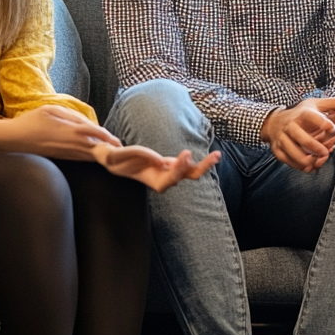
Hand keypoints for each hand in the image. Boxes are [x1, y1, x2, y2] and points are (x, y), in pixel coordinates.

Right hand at [0, 104, 120, 160]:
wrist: (14, 140)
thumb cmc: (32, 121)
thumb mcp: (53, 110)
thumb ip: (73, 116)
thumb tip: (89, 123)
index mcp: (71, 131)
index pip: (96, 134)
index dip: (108, 137)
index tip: (117, 140)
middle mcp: (72, 145)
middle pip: (97, 149)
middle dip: (110, 149)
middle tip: (122, 150)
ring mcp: (67, 154)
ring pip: (90, 156)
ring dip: (102, 155)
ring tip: (114, 153)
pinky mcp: (63, 158)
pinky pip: (82, 159)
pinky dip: (92, 157)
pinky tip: (96, 155)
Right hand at [93, 144, 220, 192]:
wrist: (117, 161)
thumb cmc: (119, 159)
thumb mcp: (125, 154)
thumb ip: (142, 155)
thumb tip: (161, 161)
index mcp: (153, 180)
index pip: (170, 180)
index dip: (178, 169)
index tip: (184, 153)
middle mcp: (165, 178)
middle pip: (185, 177)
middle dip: (199, 168)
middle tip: (212, 157)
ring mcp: (170, 171)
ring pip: (191, 171)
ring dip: (204, 165)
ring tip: (217, 155)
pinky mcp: (173, 164)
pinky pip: (188, 164)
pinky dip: (199, 160)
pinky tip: (212, 156)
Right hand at [259, 97, 334, 172]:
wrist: (274, 122)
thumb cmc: (302, 114)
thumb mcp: (318, 105)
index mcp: (302, 113)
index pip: (310, 115)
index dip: (321, 121)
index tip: (332, 127)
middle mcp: (290, 125)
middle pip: (299, 136)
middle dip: (313, 146)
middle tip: (326, 153)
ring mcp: (282, 138)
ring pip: (292, 151)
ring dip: (306, 159)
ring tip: (318, 161)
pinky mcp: (278, 150)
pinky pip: (288, 161)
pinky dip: (299, 166)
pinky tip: (310, 166)